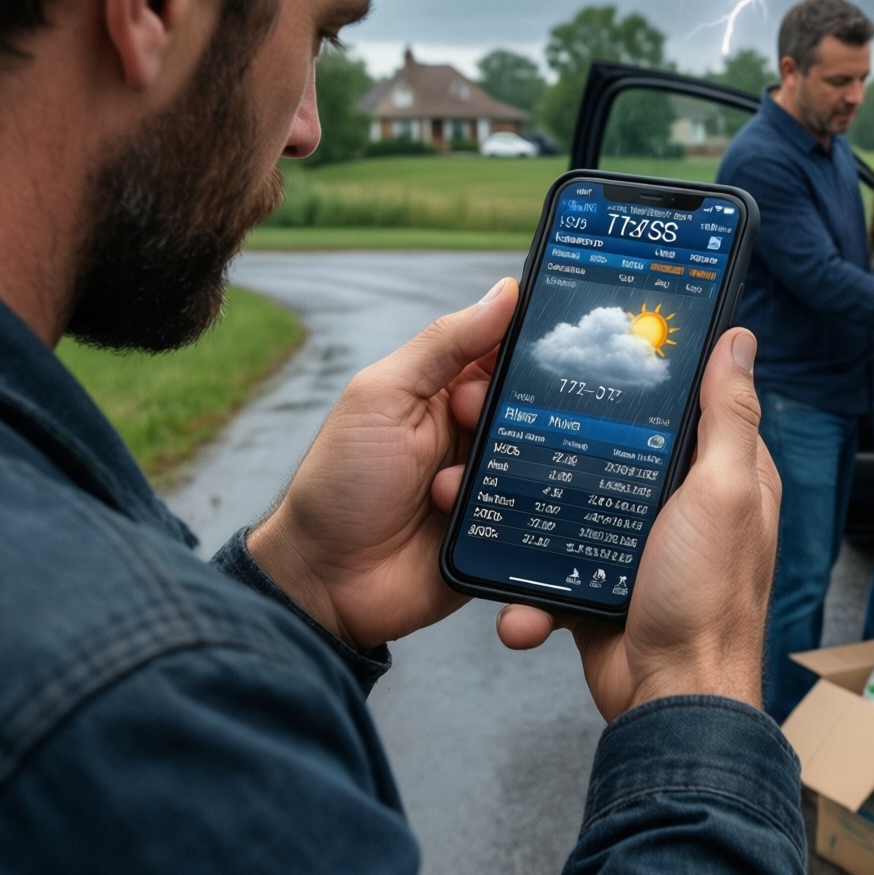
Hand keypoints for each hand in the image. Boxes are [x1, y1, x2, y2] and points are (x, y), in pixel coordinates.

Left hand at [247, 277, 518, 648]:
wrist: (326, 583)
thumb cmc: (340, 482)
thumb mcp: (383, 397)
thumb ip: (443, 344)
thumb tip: (504, 291)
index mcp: (448, 392)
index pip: (508, 352)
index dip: (526, 346)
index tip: (547, 341)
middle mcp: (478, 434)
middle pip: (536, 407)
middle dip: (520, 414)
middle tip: (469, 426)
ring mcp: (494, 484)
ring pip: (545, 460)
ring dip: (506, 470)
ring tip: (444, 490)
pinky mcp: (507, 533)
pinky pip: (542, 514)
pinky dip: (523, 514)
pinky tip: (475, 519)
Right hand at [482, 329, 780, 721]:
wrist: (668, 698)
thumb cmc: (707, 599)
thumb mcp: (722, 492)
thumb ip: (728, 418)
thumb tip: (739, 342)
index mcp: (724, 475)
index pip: (693, 402)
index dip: (656, 374)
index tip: (608, 347)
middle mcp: (685, 504)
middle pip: (623, 446)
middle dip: (574, 432)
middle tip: (522, 403)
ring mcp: (641, 542)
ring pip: (580, 498)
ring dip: (537, 500)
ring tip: (492, 481)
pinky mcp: (602, 577)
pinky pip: (558, 557)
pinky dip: (533, 569)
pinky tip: (513, 571)